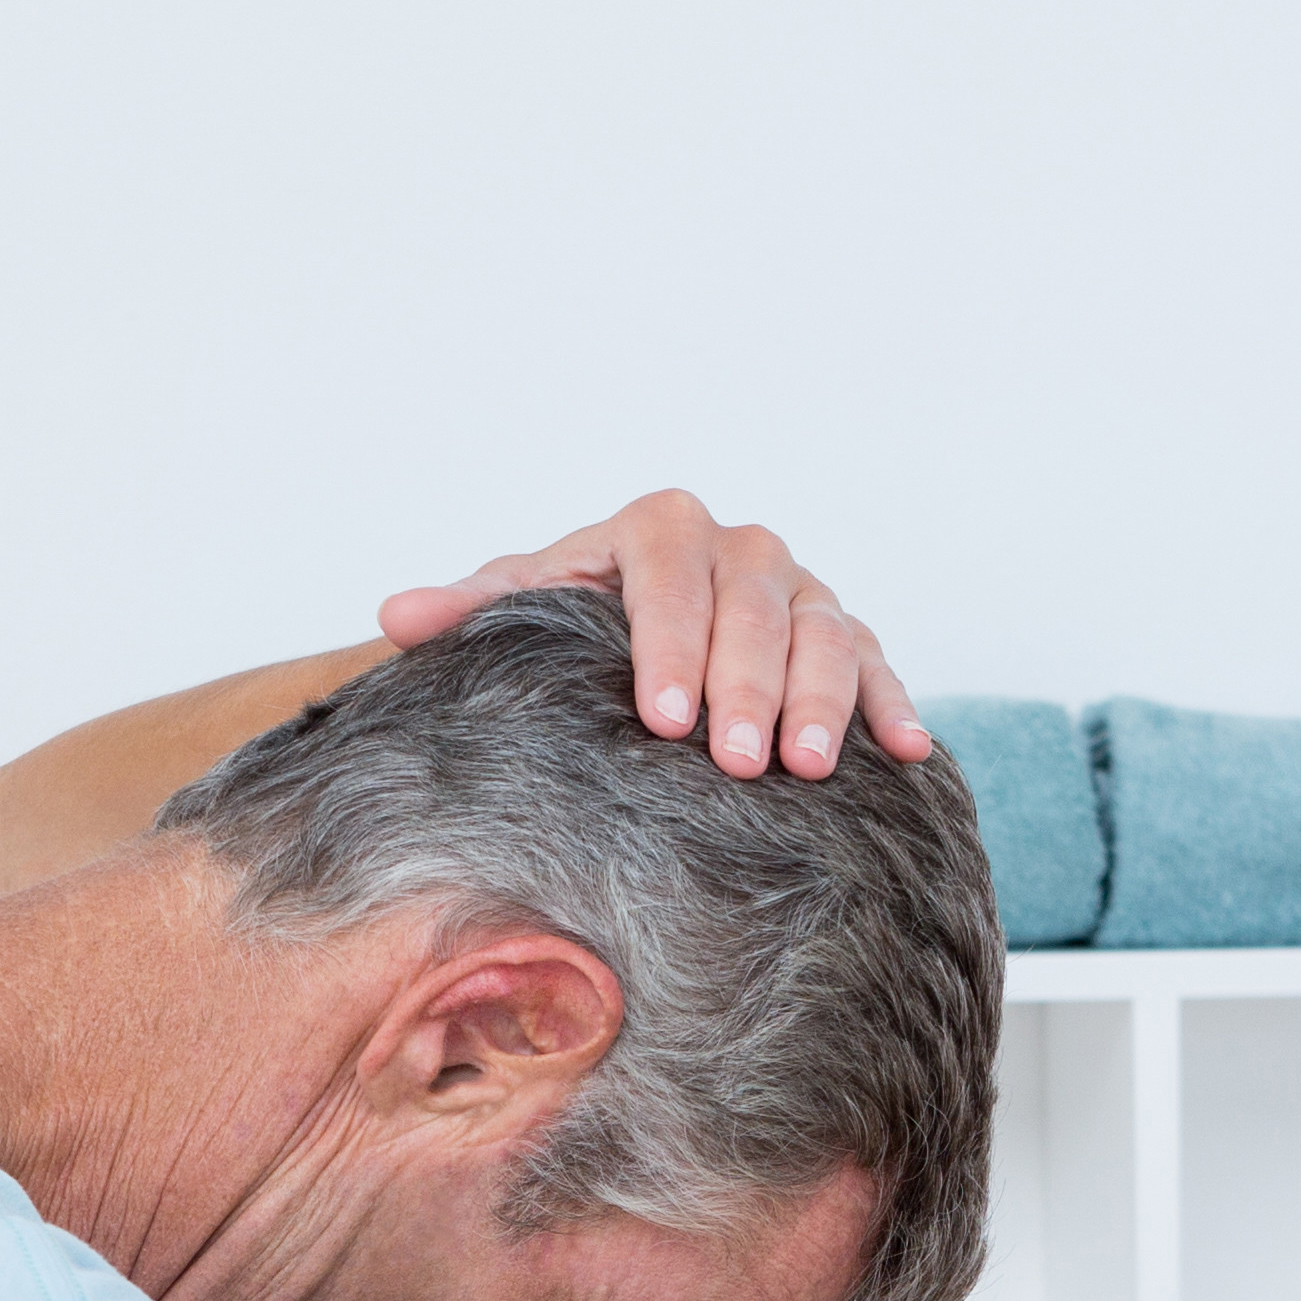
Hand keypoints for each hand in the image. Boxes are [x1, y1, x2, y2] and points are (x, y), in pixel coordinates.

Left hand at [380, 489, 933, 784]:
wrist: (630, 638)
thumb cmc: (575, 630)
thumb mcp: (524, 618)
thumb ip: (473, 612)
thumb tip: (395, 615)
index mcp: (657, 530)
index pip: (670, 571)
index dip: (669, 641)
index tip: (660, 717)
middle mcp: (740, 550)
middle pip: (756, 604)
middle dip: (747, 683)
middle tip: (735, 760)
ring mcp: (801, 592)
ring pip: (825, 631)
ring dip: (822, 699)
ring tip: (806, 770)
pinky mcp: (847, 635)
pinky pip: (877, 662)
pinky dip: (892, 705)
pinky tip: (904, 753)